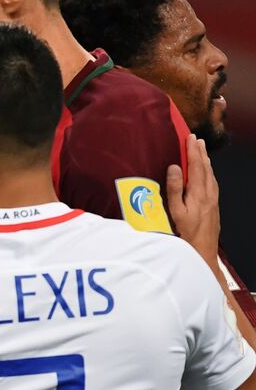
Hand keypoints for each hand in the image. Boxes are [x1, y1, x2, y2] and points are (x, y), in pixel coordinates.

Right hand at [167, 133, 218, 261]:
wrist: (203, 251)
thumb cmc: (185, 234)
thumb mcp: (175, 212)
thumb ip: (174, 189)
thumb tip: (175, 168)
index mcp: (198, 193)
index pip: (196, 167)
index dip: (193, 151)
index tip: (190, 138)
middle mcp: (209, 194)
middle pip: (206, 169)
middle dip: (201, 153)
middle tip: (197, 139)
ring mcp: (213, 200)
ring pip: (211, 175)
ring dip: (206, 162)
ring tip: (202, 151)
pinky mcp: (214, 206)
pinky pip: (212, 183)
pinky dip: (208, 173)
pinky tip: (206, 174)